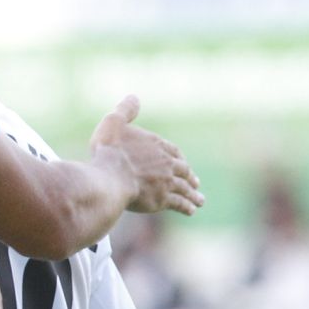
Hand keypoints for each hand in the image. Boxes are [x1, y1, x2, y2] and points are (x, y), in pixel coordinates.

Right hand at [90, 96, 203, 215]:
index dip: (178, 157)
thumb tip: (134, 97)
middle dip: (190, 176)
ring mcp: (167, 182)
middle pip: (183, 170)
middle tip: (195, 183)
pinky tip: (190, 210)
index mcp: (157, 145)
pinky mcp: (163, 200)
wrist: (110, 178)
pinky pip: (179, 203)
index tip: (183, 163)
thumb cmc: (109, 151)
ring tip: (199, 200)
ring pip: (185, 188)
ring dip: (194, 194)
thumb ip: (125, 111)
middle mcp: (167, 163)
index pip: (173, 151)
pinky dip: (187, 206)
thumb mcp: (113, 123)